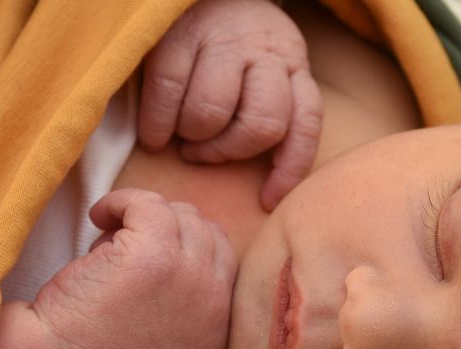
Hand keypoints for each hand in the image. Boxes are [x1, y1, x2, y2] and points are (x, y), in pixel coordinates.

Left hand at [32, 189, 237, 348]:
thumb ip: (186, 310)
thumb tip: (176, 254)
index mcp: (218, 326)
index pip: (224, 258)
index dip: (186, 244)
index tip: (151, 251)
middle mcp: (213, 299)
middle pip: (206, 230)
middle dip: (166, 229)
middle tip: (124, 245)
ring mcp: (187, 273)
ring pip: (179, 213)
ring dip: (141, 216)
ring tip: (106, 237)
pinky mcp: (154, 253)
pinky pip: (147, 203)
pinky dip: (120, 202)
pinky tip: (97, 217)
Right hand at [138, 0, 322, 210]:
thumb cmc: (232, 52)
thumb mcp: (265, 76)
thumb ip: (268, 114)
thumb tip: (264, 189)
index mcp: (294, 69)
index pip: (306, 126)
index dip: (289, 170)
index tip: (268, 200)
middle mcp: (267, 54)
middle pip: (262, 124)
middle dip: (228, 152)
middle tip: (204, 154)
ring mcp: (225, 41)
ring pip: (213, 112)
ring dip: (192, 136)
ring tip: (182, 134)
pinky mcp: (180, 34)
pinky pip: (168, 92)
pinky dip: (158, 124)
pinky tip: (154, 134)